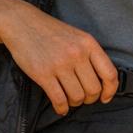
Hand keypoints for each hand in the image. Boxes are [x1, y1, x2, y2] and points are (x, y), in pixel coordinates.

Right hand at [0, 1, 118, 115]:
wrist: (22, 23)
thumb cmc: (51, 32)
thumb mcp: (77, 36)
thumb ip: (90, 54)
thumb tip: (102, 81)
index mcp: (88, 43)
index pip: (109, 74)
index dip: (110, 90)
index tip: (105, 97)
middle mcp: (77, 54)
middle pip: (94, 89)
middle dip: (89, 99)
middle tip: (82, 97)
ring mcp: (60, 64)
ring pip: (77, 97)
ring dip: (74, 103)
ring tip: (69, 99)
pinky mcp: (43, 74)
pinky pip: (59, 99)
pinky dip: (61, 108)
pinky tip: (60, 107)